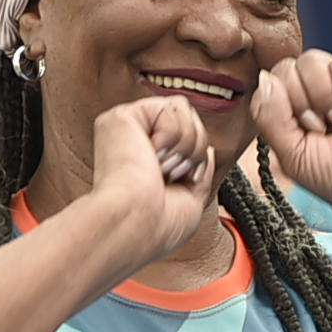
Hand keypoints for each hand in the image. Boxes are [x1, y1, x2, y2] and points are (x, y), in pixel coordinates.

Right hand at [89, 95, 218, 263]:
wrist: (137, 224)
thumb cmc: (158, 225)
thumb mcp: (191, 198)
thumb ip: (199, 170)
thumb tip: (208, 148)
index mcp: (146, 159)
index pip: (186, 137)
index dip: (196, 159)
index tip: (181, 183)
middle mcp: (134, 140)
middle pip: (189, 118)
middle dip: (195, 149)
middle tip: (173, 175)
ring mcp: (128, 127)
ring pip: (183, 108)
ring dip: (185, 144)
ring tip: (162, 167)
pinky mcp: (123, 116)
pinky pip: (170, 105)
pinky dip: (172, 136)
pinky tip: (151, 156)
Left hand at [253, 52, 331, 230]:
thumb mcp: (294, 156)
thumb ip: (269, 117)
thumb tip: (264, 75)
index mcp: (292, 115)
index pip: (268, 86)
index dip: (281, 106)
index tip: (307, 133)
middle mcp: (313, 95)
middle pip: (285, 69)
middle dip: (304, 104)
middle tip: (326, 130)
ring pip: (310, 61)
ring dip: (326, 98)